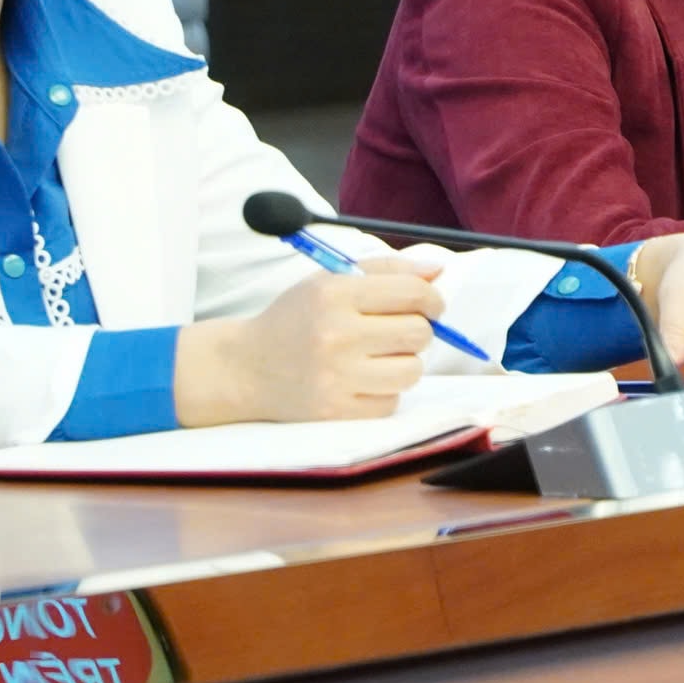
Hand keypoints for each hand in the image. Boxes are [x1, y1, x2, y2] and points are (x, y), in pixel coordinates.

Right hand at [174, 257, 445, 426]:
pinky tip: (362, 380)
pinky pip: (391, 402)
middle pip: (418, 333)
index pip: (412, 293)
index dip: (433, 299)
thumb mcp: (329, 280)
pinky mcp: (335, 412)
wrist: (246, 368)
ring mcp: (335, 377)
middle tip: (401, 330)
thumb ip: (386, 271)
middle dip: (419, 330)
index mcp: (334, 294)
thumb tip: (437, 273)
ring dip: (404, 362)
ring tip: (380, 356)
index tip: (432, 306)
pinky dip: (385, 391)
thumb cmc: (295, 319)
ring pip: (411, 371)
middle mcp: (335, 335)